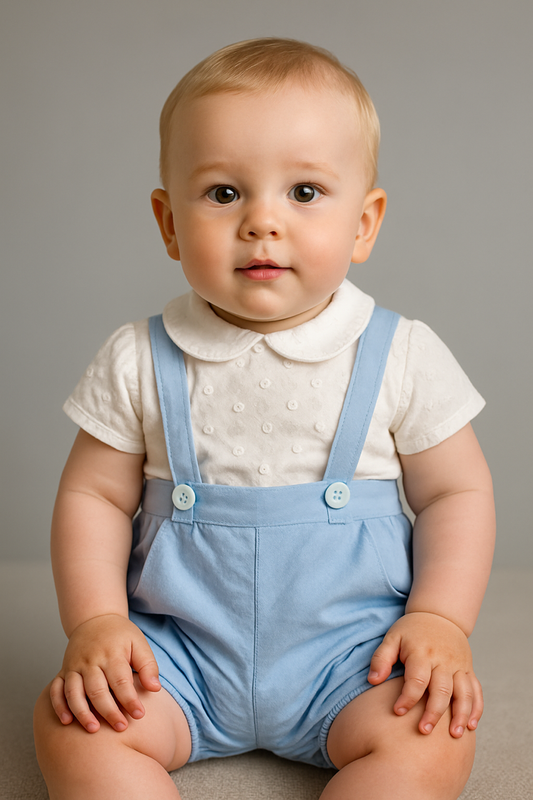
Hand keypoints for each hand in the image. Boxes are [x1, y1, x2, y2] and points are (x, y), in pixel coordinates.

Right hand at [50, 614, 160, 732]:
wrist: (95, 619)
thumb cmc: (120, 635)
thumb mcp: (139, 643)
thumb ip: (148, 665)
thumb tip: (155, 688)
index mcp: (111, 654)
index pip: (121, 681)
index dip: (130, 700)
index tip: (139, 715)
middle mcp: (90, 661)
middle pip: (97, 690)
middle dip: (108, 711)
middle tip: (121, 727)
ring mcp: (74, 666)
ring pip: (74, 692)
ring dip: (82, 712)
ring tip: (94, 729)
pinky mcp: (64, 671)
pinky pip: (56, 690)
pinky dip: (58, 706)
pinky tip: (67, 721)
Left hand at [368, 612, 482, 737]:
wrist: (439, 615)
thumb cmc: (412, 630)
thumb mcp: (392, 637)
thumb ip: (381, 659)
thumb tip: (372, 681)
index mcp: (422, 653)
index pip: (417, 679)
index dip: (407, 697)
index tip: (398, 711)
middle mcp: (443, 661)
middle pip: (442, 690)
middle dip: (434, 712)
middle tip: (423, 731)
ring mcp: (459, 666)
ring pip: (464, 693)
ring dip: (461, 715)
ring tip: (454, 735)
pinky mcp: (468, 670)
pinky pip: (476, 691)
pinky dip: (476, 709)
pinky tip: (471, 726)